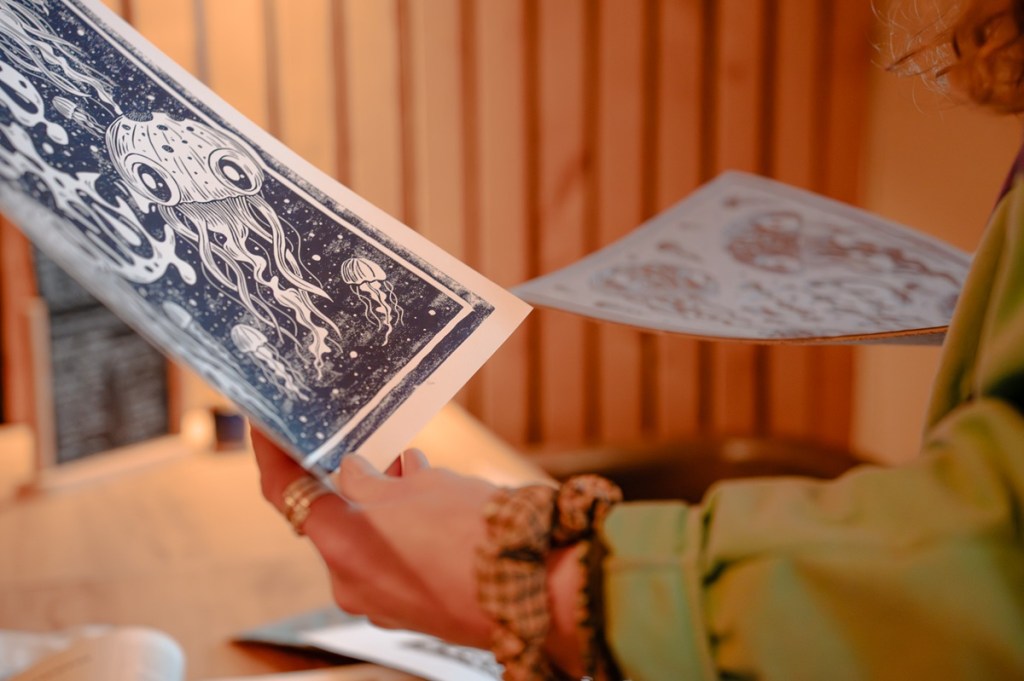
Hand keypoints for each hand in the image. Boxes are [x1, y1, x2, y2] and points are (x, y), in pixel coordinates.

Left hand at [251, 429, 498, 647]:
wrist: (540, 590)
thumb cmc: (478, 534)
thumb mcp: (422, 486)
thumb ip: (374, 480)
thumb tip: (355, 475)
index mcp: (341, 544)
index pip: (286, 491)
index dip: (272, 453)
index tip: (267, 426)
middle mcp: (350, 582)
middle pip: (334, 519)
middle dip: (353, 481)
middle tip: (373, 447)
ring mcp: (381, 603)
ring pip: (369, 541)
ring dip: (385, 506)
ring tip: (414, 471)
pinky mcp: (412, 612)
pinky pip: (395, 562)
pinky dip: (405, 533)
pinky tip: (434, 505)